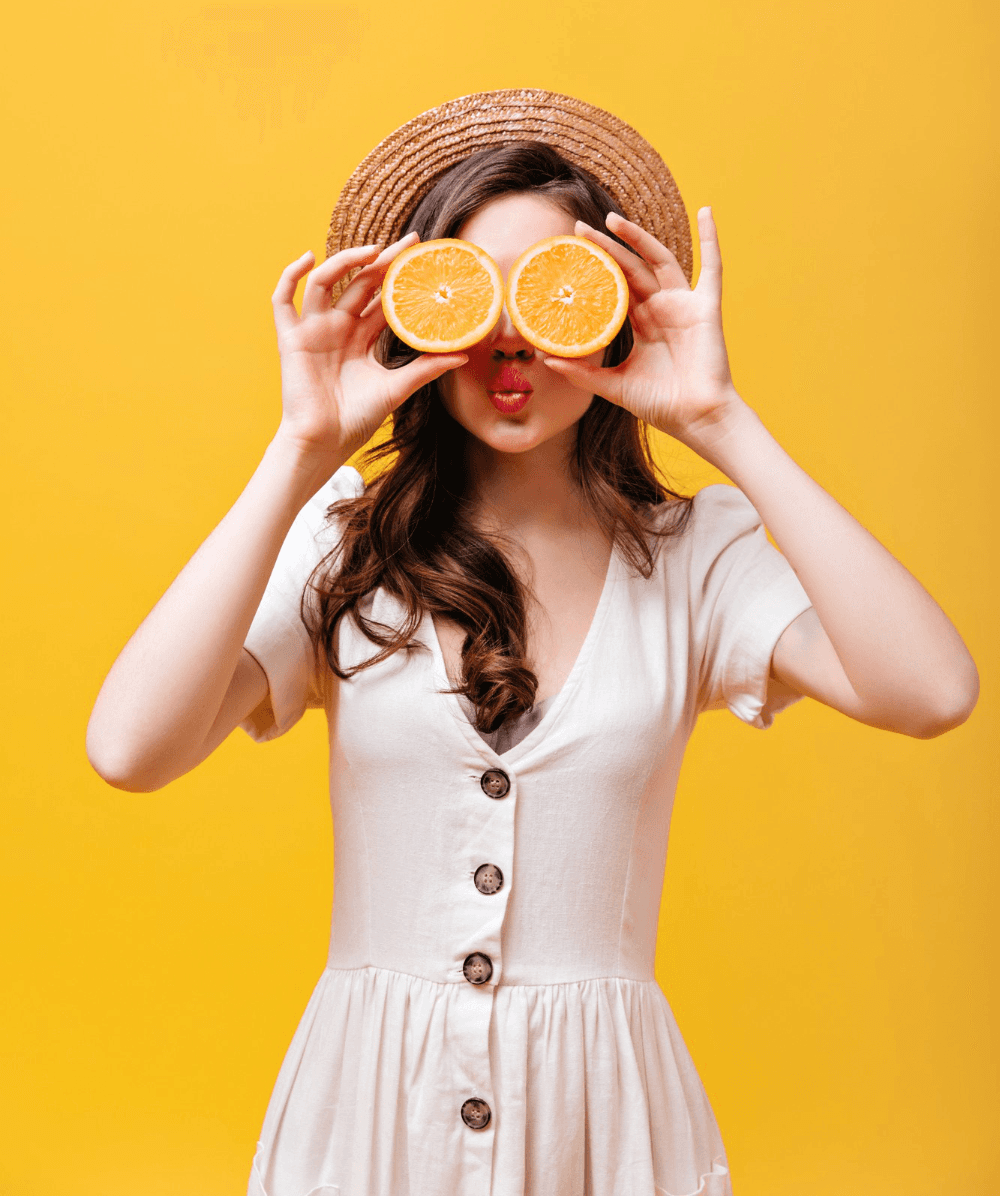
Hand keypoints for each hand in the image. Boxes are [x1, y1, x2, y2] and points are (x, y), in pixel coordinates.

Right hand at [269, 233, 467, 462]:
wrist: (325, 441)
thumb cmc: (356, 419)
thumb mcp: (397, 388)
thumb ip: (425, 368)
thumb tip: (463, 354)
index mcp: (361, 337)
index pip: (383, 298)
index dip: (400, 277)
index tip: (422, 257)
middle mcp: (338, 327)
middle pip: (359, 283)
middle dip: (383, 261)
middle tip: (409, 242)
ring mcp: (313, 330)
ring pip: (325, 282)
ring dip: (345, 261)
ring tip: (372, 251)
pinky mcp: (291, 338)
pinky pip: (283, 300)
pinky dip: (291, 276)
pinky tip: (308, 257)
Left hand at [542, 208, 746, 453]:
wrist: (696, 419)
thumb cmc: (661, 405)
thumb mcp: (613, 386)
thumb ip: (583, 372)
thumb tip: (546, 360)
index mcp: (643, 324)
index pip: (615, 287)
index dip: (596, 270)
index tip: (571, 255)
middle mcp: (661, 309)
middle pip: (630, 268)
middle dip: (606, 247)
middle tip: (579, 230)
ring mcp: (684, 305)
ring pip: (658, 260)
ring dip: (638, 238)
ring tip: (612, 220)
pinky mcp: (706, 308)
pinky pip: (713, 267)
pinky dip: (711, 239)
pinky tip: (706, 212)